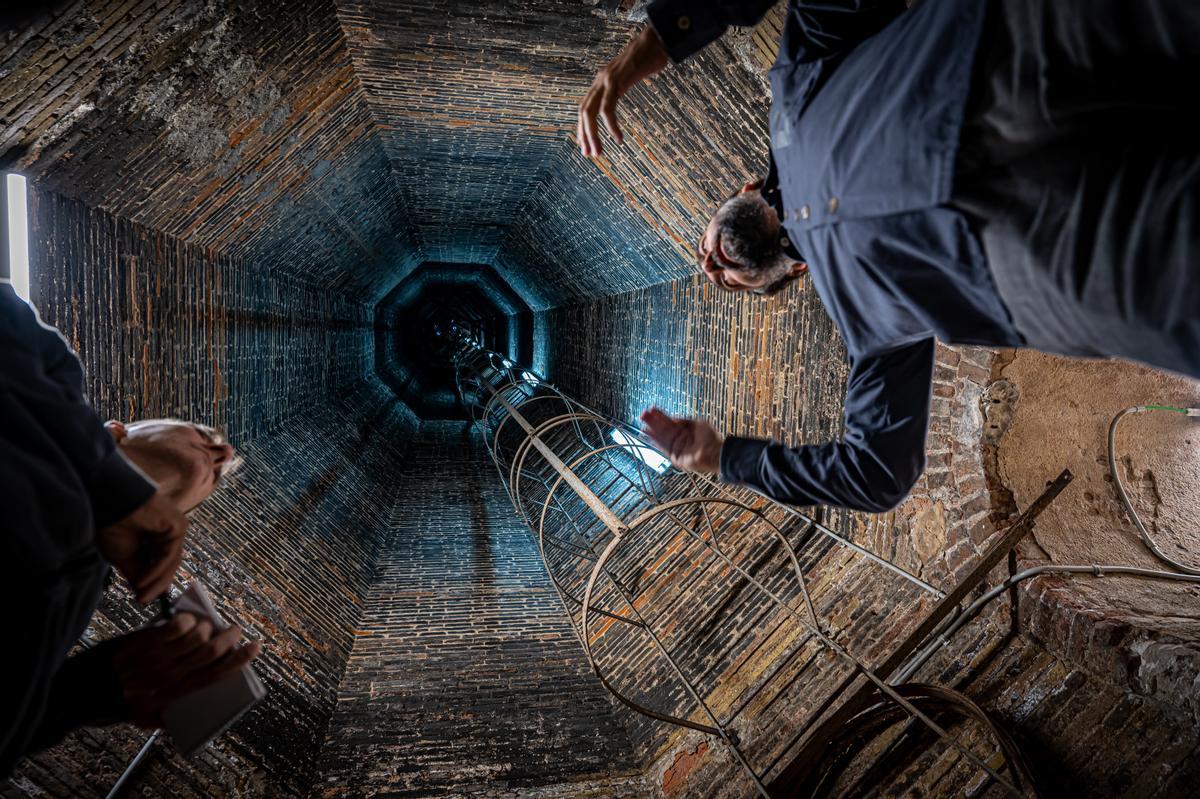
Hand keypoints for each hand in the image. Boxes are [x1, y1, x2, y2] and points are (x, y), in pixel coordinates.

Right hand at [97, 490, 186, 603]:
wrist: (110, 505)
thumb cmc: (113, 526)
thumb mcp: (124, 557)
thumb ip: (138, 574)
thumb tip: (145, 594)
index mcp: (156, 539)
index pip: (161, 565)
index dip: (153, 583)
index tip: (142, 600)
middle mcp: (168, 534)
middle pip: (168, 565)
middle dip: (155, 586)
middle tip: (142, 601)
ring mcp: (175, 530)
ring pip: (170, 562)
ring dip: (156, 581)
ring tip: (141, 595)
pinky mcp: (179, 527)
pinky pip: (170, 555)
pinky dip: (157, 570)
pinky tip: (143, 581)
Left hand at [111, 612, 261, 728]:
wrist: (88, 691)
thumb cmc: (120, 705)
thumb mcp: (148, 720)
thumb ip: (171, 717)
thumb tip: (193, 714)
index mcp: (178, 694)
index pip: (217, 674)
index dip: (239, 659)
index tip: (256, 646)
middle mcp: (172, 675)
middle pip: (211, 651)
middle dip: (229, 637)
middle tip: (233, 629)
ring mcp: (159, 657)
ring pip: (196, 635)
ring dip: (205, 626)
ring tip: (204, 625)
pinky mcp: (147, 641)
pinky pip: (176, 625)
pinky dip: (185, 619)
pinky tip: (184, 620)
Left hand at [577, 25, 668, 156]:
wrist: (658, 38)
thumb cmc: (650, 56)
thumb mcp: (632, 75)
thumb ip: (622, 86)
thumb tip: (621, 96)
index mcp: (602, 81)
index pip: (586, 108)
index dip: (583, 128)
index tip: (586, 146)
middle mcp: (600, 80)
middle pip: (584, 112)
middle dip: (585, 135)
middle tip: (591, 155)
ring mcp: (607, 79)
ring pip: (591, 112)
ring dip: (594, 135)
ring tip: (600, 152)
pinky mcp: (617, 81)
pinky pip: (609, 108)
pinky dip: (611, 125)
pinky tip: (618, 138)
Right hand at [639, 406, 723, 473]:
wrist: (715, 452)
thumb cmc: (711, 439)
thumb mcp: (698, 423)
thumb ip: (684, 421)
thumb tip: (674, 418)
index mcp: (685, 432)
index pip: (670, 422)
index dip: (661, 416)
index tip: (652, 409)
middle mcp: (680, 440)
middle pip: (663, 429)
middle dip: (653, 421)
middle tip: (643, 413)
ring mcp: (677, 448)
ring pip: (661, 436)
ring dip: (651, 428)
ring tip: (642, 421)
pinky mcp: (675, 457)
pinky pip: (662, 447)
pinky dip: (654, 440)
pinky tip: (647, 433)